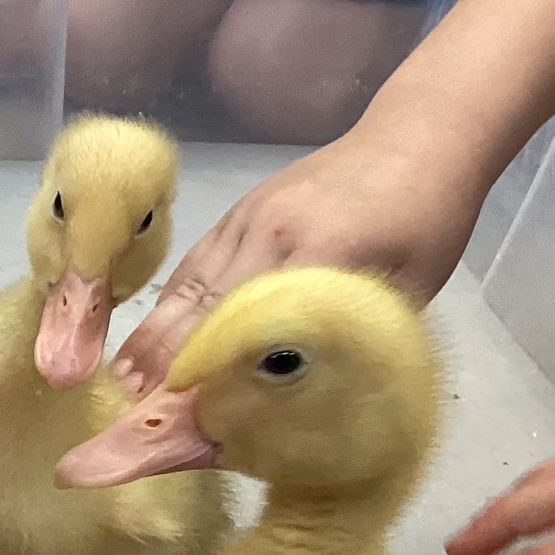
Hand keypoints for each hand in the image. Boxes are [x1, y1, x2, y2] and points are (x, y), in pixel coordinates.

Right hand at [114, 119, 487, 394]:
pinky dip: (166, 306)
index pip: (249, 324)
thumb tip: (302, 396)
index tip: (182, 419)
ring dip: (152, 337)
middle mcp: (269, 231)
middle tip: (136, 413)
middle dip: (164, 363)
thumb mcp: (409, 289)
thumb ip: (355, 336)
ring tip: (125, 383)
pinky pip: (191, 266)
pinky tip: (146, 337)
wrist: (419, 135)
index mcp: (319, 250)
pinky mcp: (237, 212)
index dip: (212, 374)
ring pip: (186, 286)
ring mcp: (245, 218)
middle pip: (201, 307)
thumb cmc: (429, 220)